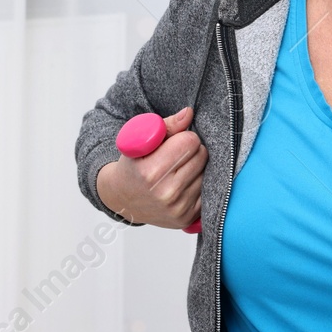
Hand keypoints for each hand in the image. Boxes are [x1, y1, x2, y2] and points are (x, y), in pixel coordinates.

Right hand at [96, 107, 207, 228]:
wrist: (123, 199)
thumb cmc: (133, 167)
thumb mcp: (140, 141)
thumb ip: (166, 125)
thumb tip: (188, 113)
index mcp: (151, 172)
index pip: (190, 141)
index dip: (184, 137)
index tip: (175, 141)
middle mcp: (166, 193)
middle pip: (202, 155)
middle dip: (192, 150)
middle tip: (177, 154)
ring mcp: (178, 208)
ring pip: (208, 172)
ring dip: (197, 167)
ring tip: (179, 169)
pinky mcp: (187, 218)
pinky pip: (208, 190)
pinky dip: (199, 183)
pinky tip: (185, 182)